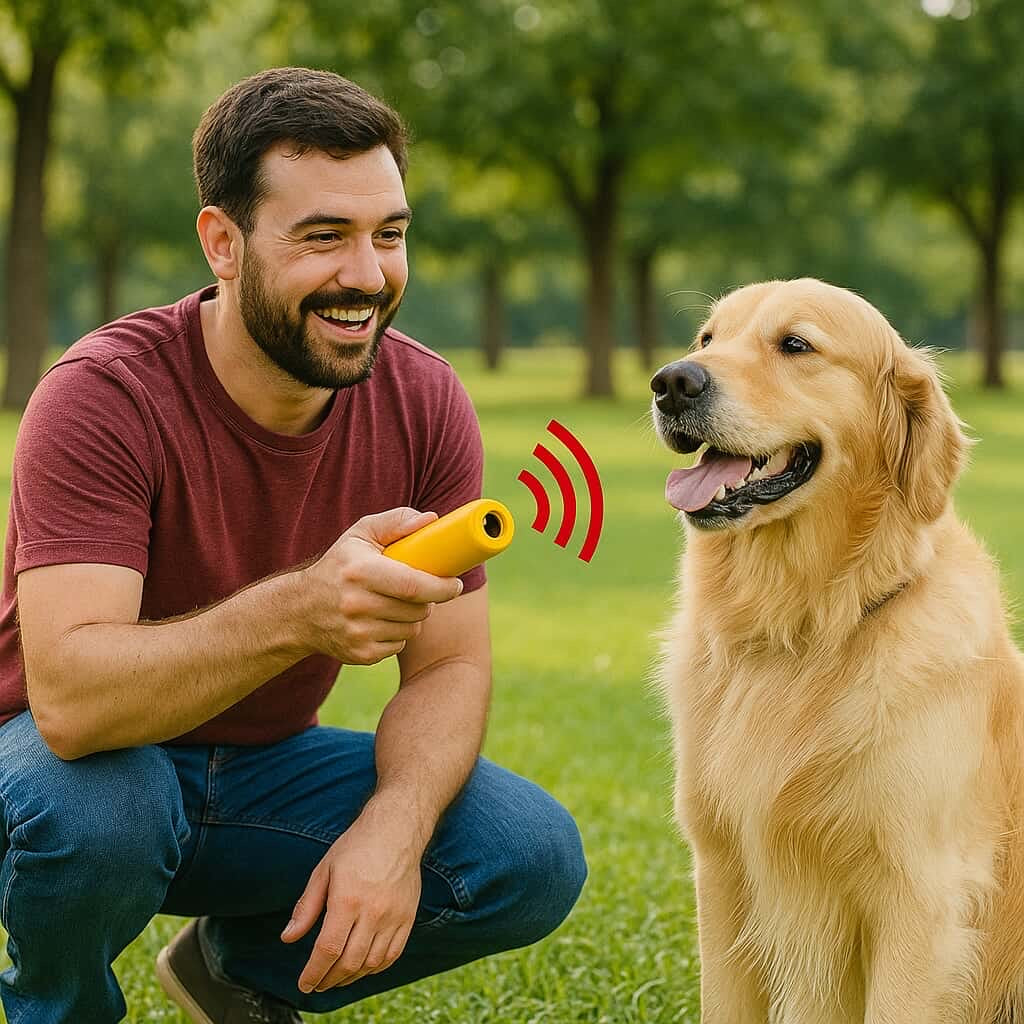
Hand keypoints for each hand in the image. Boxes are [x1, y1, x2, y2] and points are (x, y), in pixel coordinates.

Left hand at [280, 813, 422, 992]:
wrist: (397, 829)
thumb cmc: (357, 846)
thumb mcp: (324, 870)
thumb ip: (307, 907)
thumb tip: (288, 937)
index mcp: (347, 899)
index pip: (327, 950)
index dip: (313, 973)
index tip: (304, 983)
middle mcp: (373, 912)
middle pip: (349, 962)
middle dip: (329, 979)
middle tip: (318, 983)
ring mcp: (393, 916)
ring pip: (371, 963)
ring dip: (351, 977)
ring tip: (337, 977)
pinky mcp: (407, 917)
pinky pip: (392, 954)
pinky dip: (375, 968)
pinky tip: (362, 967)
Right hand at [299, 507, 462, 665]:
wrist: (299, 610)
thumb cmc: (339, 567)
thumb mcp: (360, 536)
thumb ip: (395, 522)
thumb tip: (431, 520)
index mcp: (360, 571)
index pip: (413, 586)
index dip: (442, 587)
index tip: (455, 584)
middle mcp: (356, 604)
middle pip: (417, 609)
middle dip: (429, 600)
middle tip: (424, 590)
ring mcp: (357, 633)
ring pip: (412, 629)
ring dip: (413, 617)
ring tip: (395, 603)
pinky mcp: (359, 654)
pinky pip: (398, 645)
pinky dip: (398, 634)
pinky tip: (381, 621)